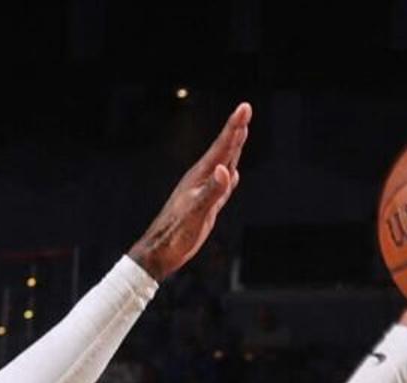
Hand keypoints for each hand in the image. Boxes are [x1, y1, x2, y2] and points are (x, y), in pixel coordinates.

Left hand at [126, 102, 248, 278]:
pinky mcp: (205, 206)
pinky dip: (230, 176)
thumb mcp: (196, 213)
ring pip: (223, 164)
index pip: (222, 146)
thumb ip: (212, 191)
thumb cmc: (175, 235)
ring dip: (234, 148)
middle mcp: (202, 179)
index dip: (235, 126)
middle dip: (236, 130)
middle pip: (223, 149)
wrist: (160, 252)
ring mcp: (203, 191)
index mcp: (200, 177)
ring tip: (242, 131)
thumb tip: (226, 169)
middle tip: (246, 110)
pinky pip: (222, 185)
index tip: (245, 107)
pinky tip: (233, 173)